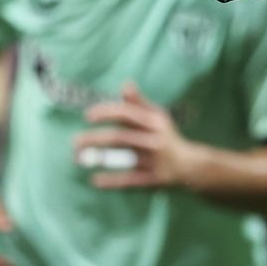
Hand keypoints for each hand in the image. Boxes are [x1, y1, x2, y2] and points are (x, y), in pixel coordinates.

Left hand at [75, 84, 198, 190]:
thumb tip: (125, 84)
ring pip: (122, 158)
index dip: (106, 113)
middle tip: (75, 142)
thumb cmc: (167, 137)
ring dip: (99, 158)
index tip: (87, 116)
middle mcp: (155, 139)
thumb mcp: (158, 116)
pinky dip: (112, 181)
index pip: (126, 113)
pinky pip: (129, 180)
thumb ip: (139, 102)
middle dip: (94, 139)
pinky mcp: (153, 179)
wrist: (191, 165)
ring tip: (79, 158)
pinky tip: (95, 180)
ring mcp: (154, 160)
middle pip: (120, 137)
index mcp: (154, 121)